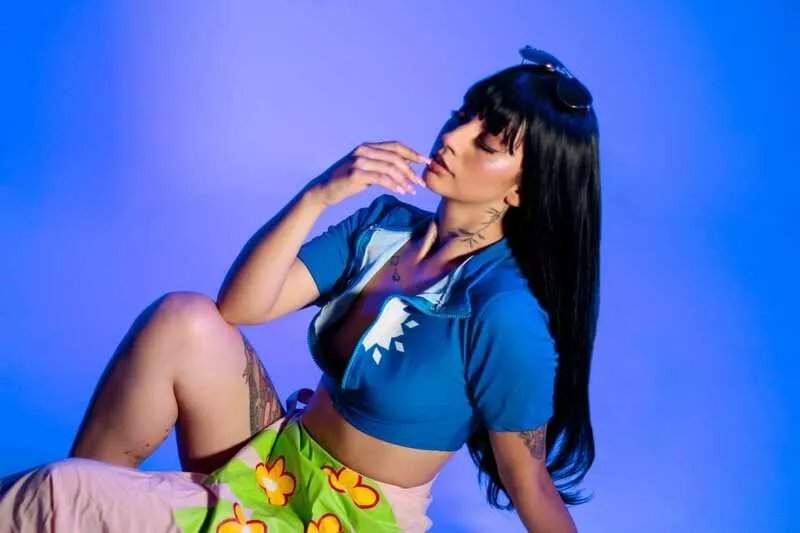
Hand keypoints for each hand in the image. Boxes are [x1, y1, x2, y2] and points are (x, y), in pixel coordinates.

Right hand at [307, 141, 430, 206]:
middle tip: (420, 183)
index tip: (426, 162)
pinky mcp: (356, 174)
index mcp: (368, 147)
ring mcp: (359, 161)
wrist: (325, 190)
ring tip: (412, 191)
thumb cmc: (347, 182)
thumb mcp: (366, 171)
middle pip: (395, 157)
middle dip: (411, 170)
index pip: (395, 146)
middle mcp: (364, 151)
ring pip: (390, 168)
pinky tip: (400, 191)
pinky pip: (381, 178)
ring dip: (404, 180)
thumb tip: (404, 168)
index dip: (412, 153)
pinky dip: (393, 185)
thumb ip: (382, 166)